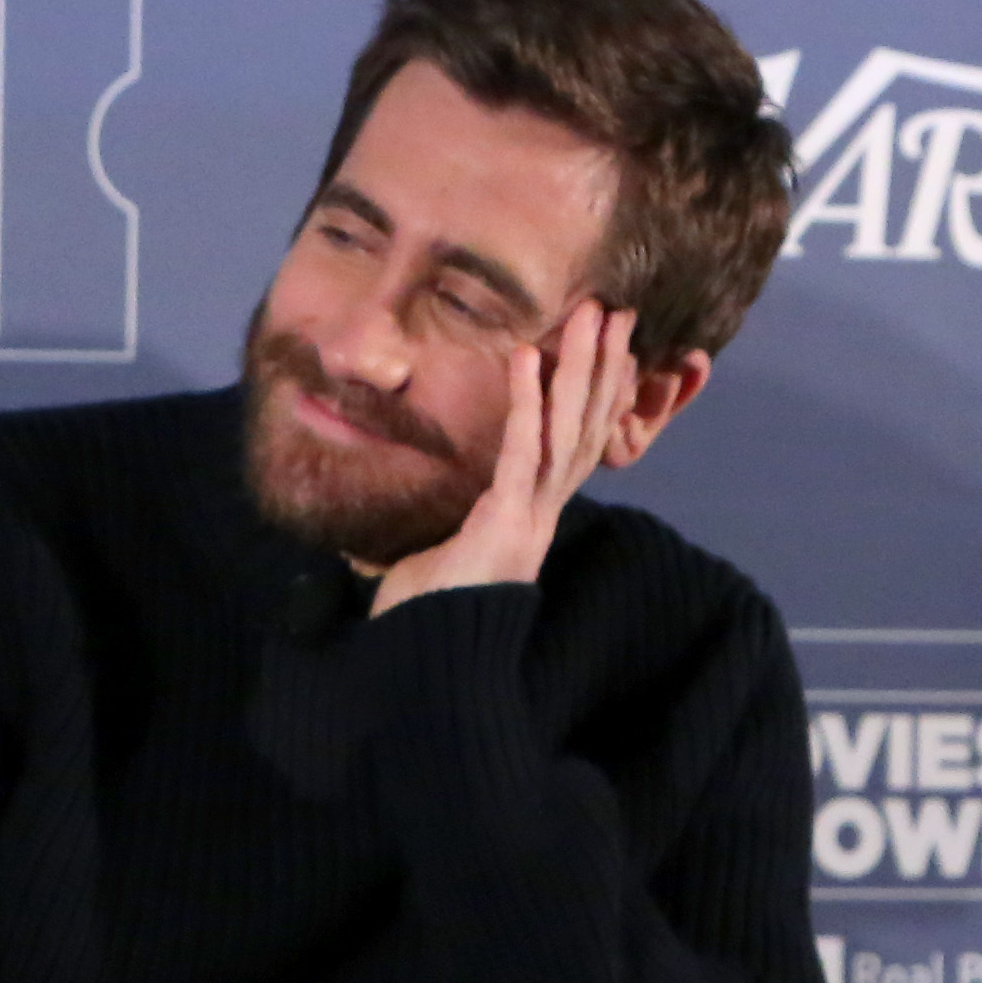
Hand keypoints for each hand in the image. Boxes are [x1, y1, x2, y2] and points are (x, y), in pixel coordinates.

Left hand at [369, 299, 644, 614]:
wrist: (427, 672)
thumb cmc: (424, 624)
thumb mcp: (420, 564)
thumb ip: (413, 538)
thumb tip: (364, 531)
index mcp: (528, 520)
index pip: (571, 446)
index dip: (592, 397)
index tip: (605, 349)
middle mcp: (540, 514)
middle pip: (585, 428)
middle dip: (603, 367)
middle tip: (617, 310)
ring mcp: (528, 518)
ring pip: (567, 431)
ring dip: (581, 369)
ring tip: (593, 314)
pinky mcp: (505, 523)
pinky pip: (521, 454)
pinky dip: (526, 405)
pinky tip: (527, 357)